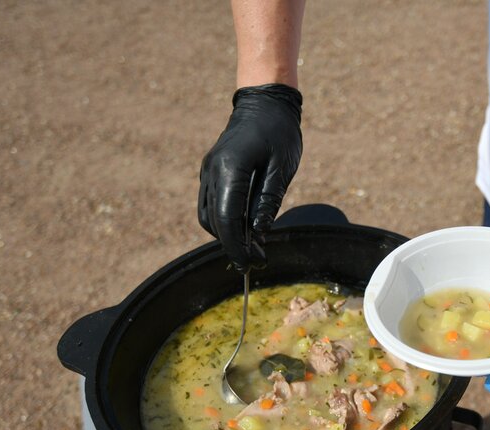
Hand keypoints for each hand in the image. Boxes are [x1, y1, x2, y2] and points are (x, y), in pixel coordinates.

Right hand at [198, 83, 302, 272]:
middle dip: (233, 245)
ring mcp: (208, 171)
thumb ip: (267, 201)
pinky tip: (245, 228)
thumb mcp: (281, 168)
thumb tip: (257, 235)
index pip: (227, 219)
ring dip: (227, 235)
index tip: (250, 265)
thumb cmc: (279, 133)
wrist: (265, 103)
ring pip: (208, 216)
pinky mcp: (211, 172)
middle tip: (258, 260)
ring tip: (253, 248)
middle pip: (214, 221)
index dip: (237, 247)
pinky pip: (212, 204)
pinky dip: (225, 221)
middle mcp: (212, 171)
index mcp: (230, 168)